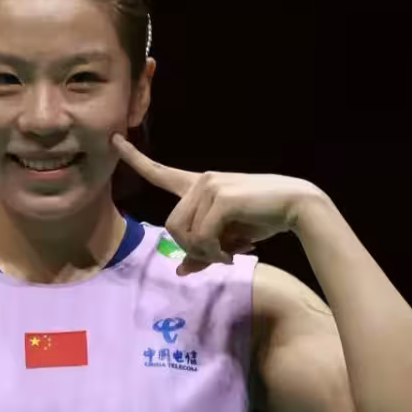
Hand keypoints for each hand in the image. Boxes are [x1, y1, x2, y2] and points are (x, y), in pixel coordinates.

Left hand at [111, 133, 325, 275]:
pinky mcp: (220, 197)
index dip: (134, 158)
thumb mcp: (227, 238)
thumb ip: (202, 251)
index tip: (112, 140)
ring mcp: (209, 186)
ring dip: (204, 253)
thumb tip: (180, 271)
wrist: (298, 206)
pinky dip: (215, 253)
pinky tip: (233, 253)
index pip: (159, 172)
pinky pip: (202, 236)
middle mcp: (200, 180)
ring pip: (184, 233)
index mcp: (198, 184)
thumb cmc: (262, 220)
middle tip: (218, 258)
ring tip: (228, 254)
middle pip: (171, 227)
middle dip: (191, 249)